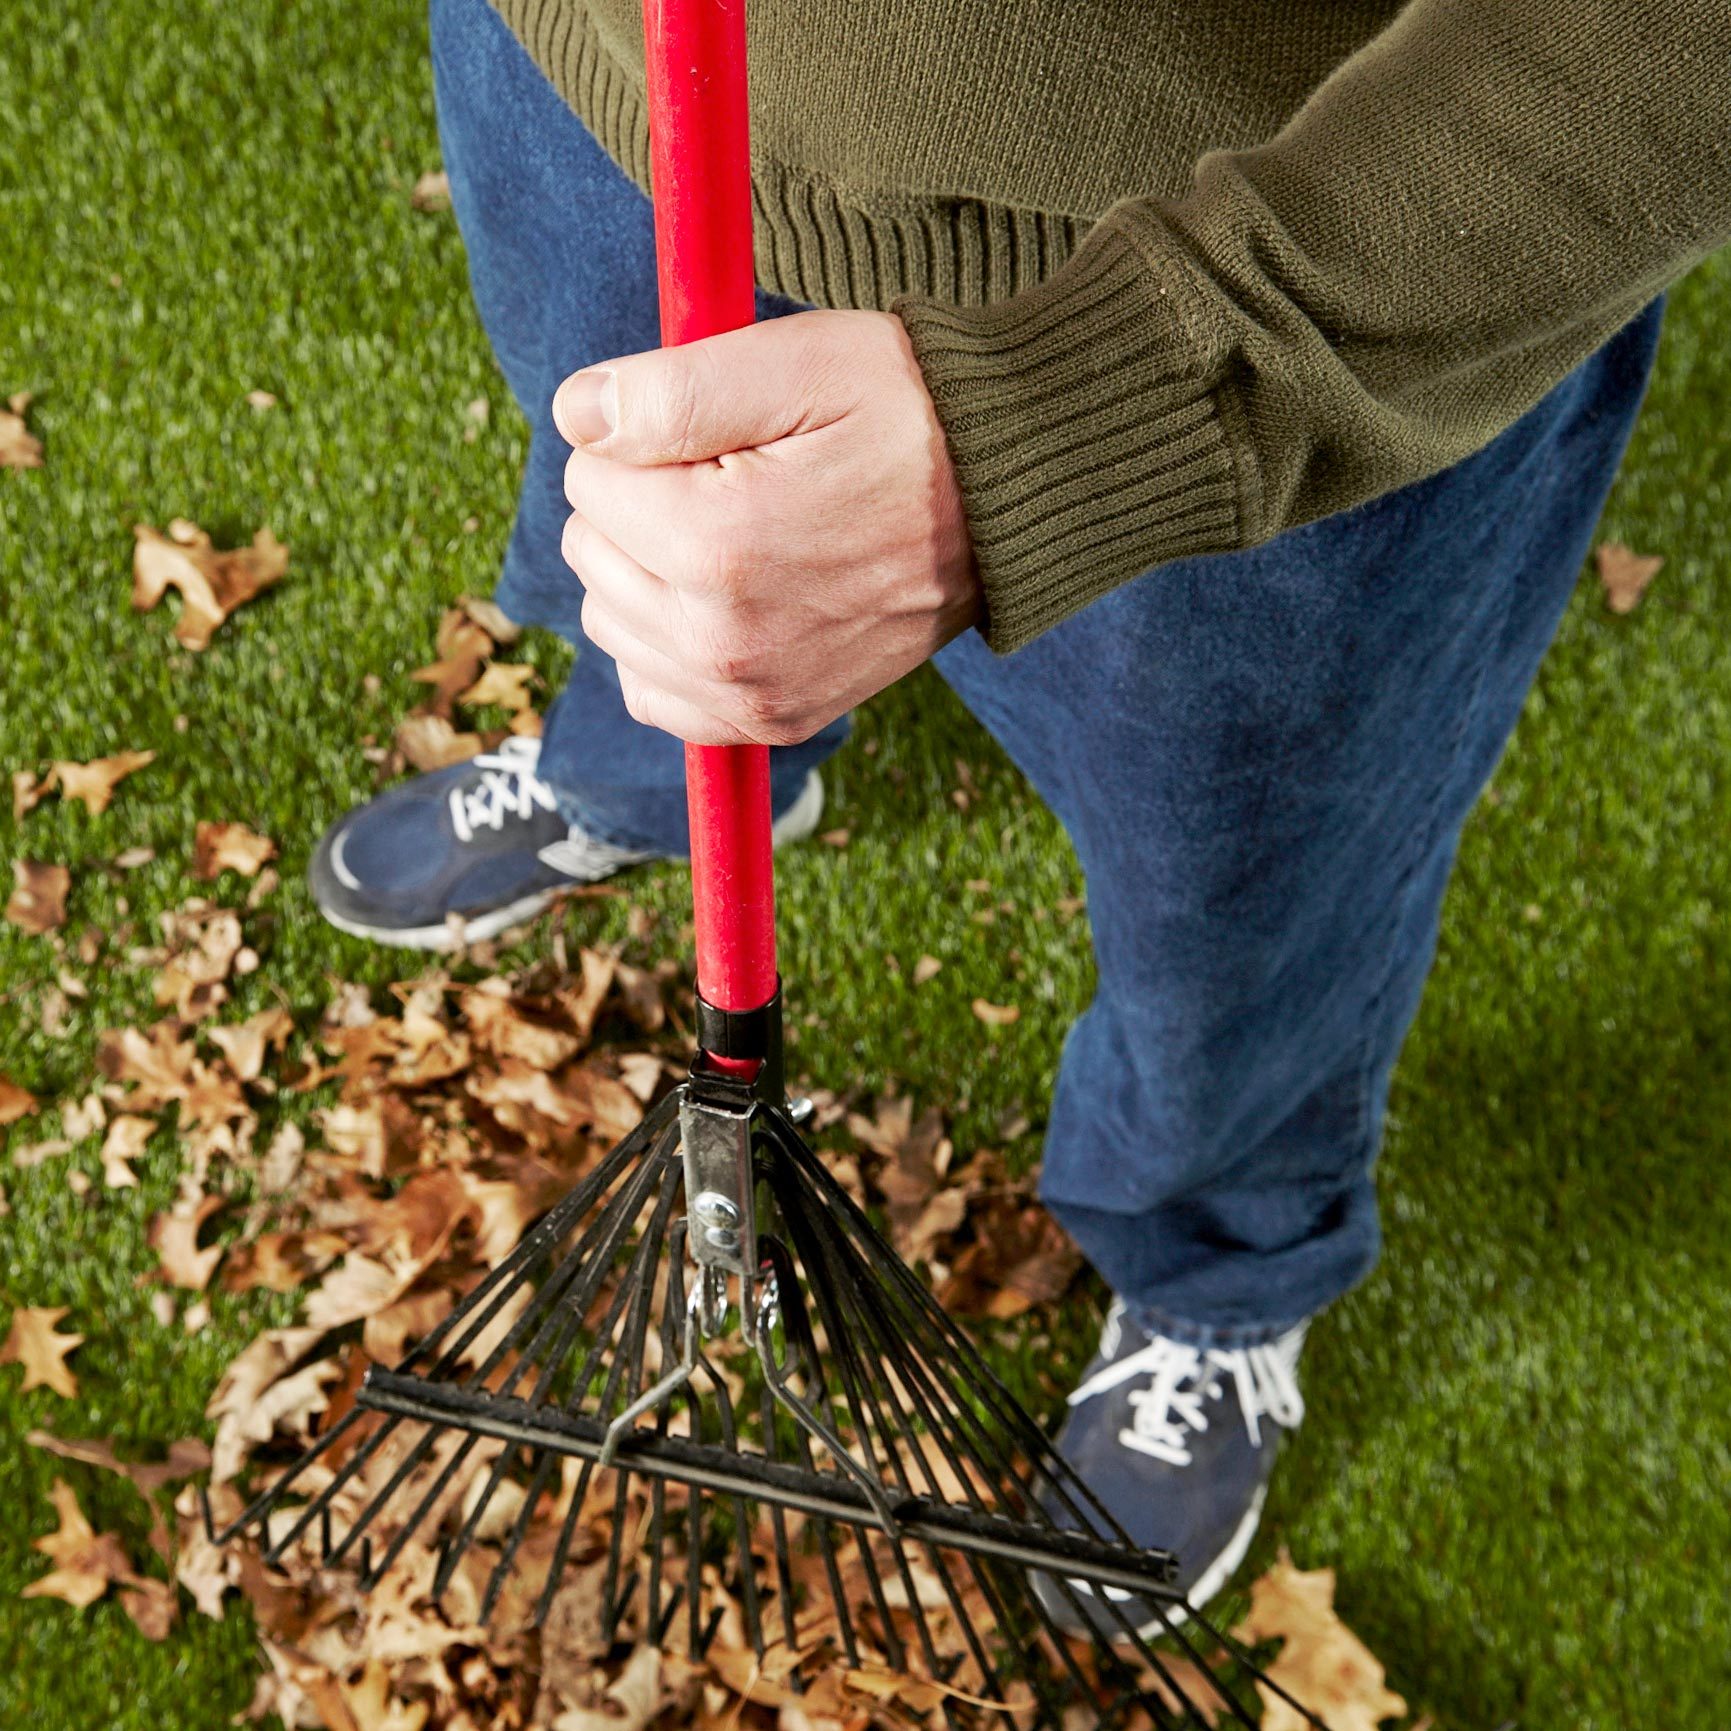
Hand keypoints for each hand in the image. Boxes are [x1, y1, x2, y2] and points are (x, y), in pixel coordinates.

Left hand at [553, 308, 981, 746]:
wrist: (1006, 501)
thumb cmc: (905, 414)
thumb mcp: (794, 362)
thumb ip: (667, 391)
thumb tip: (575, 415)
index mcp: (717, 546)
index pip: (587, 476)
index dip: (645, 437)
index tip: (722, 432)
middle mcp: (724, 641)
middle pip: (590, 553)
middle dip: (640, 505)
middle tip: (736, 480)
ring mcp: (750, 693)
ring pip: (611, 622)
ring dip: (649, 574)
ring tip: (737, 535)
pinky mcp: (774, 720)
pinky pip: (653, 694)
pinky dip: (668, 647)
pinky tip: (722, 602)